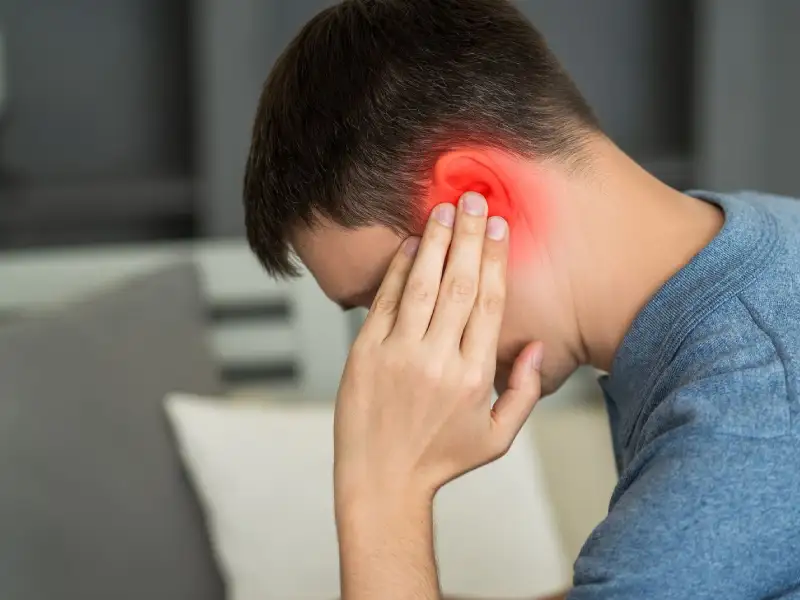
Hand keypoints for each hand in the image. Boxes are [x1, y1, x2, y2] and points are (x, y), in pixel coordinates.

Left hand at [333, 192, 543, 507]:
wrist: (381, 479)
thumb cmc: (442, 458)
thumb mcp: (498, 437)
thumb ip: (524, 391)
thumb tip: (539, 346)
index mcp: (474, 376)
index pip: (490, 304)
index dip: (496, 260)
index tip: (500, 228)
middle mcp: (438, 360)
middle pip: (460, 284)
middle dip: (470, 237)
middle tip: (474, 199)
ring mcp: (399, 354)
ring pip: (423, 286)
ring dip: (436, 243)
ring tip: (445, 210)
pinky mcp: (366, 354)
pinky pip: (385, 302)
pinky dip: (399, 270)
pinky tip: (412, 245)